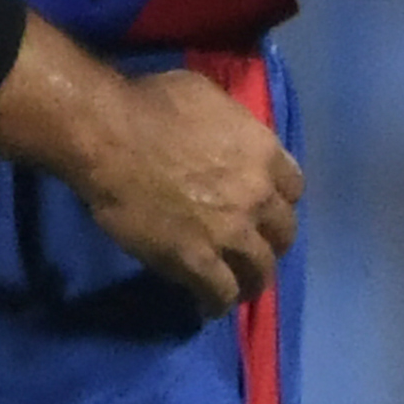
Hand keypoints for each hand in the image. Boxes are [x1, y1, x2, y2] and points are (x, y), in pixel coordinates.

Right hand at [72, 67, 301, 313]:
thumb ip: (231, 125)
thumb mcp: (206, 97)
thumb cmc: (149, 104)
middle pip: (283, 233)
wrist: (109, 136)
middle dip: (271, 242)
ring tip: (239, 288)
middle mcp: (257, 196)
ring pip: (260, 270)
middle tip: (253, 248)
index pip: (294, 187)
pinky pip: (221, 292)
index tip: (266, 207)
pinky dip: (218, 303)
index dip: (279, 200)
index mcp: (262, 152)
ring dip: (252, 280)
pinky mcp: (198, 261)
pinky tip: (208, 306)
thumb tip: (227, 137)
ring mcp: (231, 233)